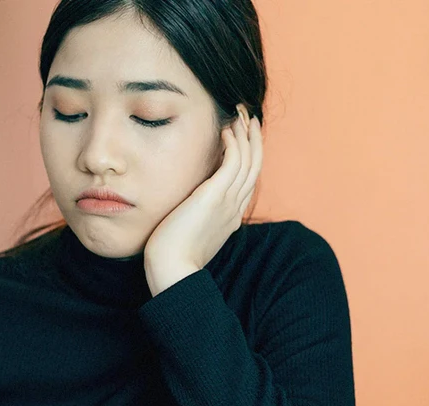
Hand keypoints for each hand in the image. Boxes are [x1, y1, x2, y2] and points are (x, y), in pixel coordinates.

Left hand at [144, 103, 262, 295]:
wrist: (173, 270)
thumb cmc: (173, 256)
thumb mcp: (191, 232)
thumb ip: (197, 217)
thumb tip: (189, 207)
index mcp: (231, 216)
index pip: (247, 179)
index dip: (249, 156)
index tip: (242, 137)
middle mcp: (235, 206)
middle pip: (255, 165)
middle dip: (254, 139)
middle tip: (249, 116)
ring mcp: (228, 201)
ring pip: (249, 159)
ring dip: (246, 134)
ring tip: (240, 113)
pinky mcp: (215, 196)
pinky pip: (234, 161)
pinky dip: (234, 142)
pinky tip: (226, 129)